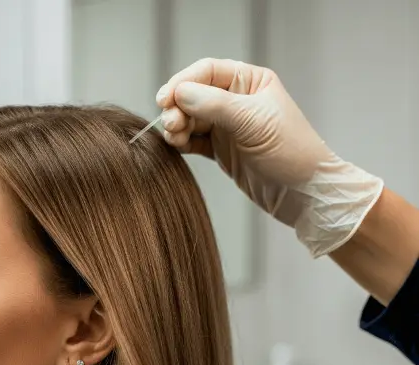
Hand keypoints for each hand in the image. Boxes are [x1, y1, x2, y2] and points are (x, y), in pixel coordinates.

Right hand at [156, 58, 383, 257]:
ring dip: (177, 126)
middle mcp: (236, 100)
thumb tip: (179, 93)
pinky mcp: (221, 150)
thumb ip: (214, 105)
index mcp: (250, 81)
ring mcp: (228, 126)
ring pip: (190, 119)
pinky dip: (182, 142)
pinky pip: (193, 140)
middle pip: (194, 95)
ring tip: (175, 139)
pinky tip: (178, 146)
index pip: (207, 72)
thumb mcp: (251, 122)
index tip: (165, 99)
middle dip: (177, 107)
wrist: (301, 191)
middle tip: (171, 125)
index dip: (183, 82)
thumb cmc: (289, 150)